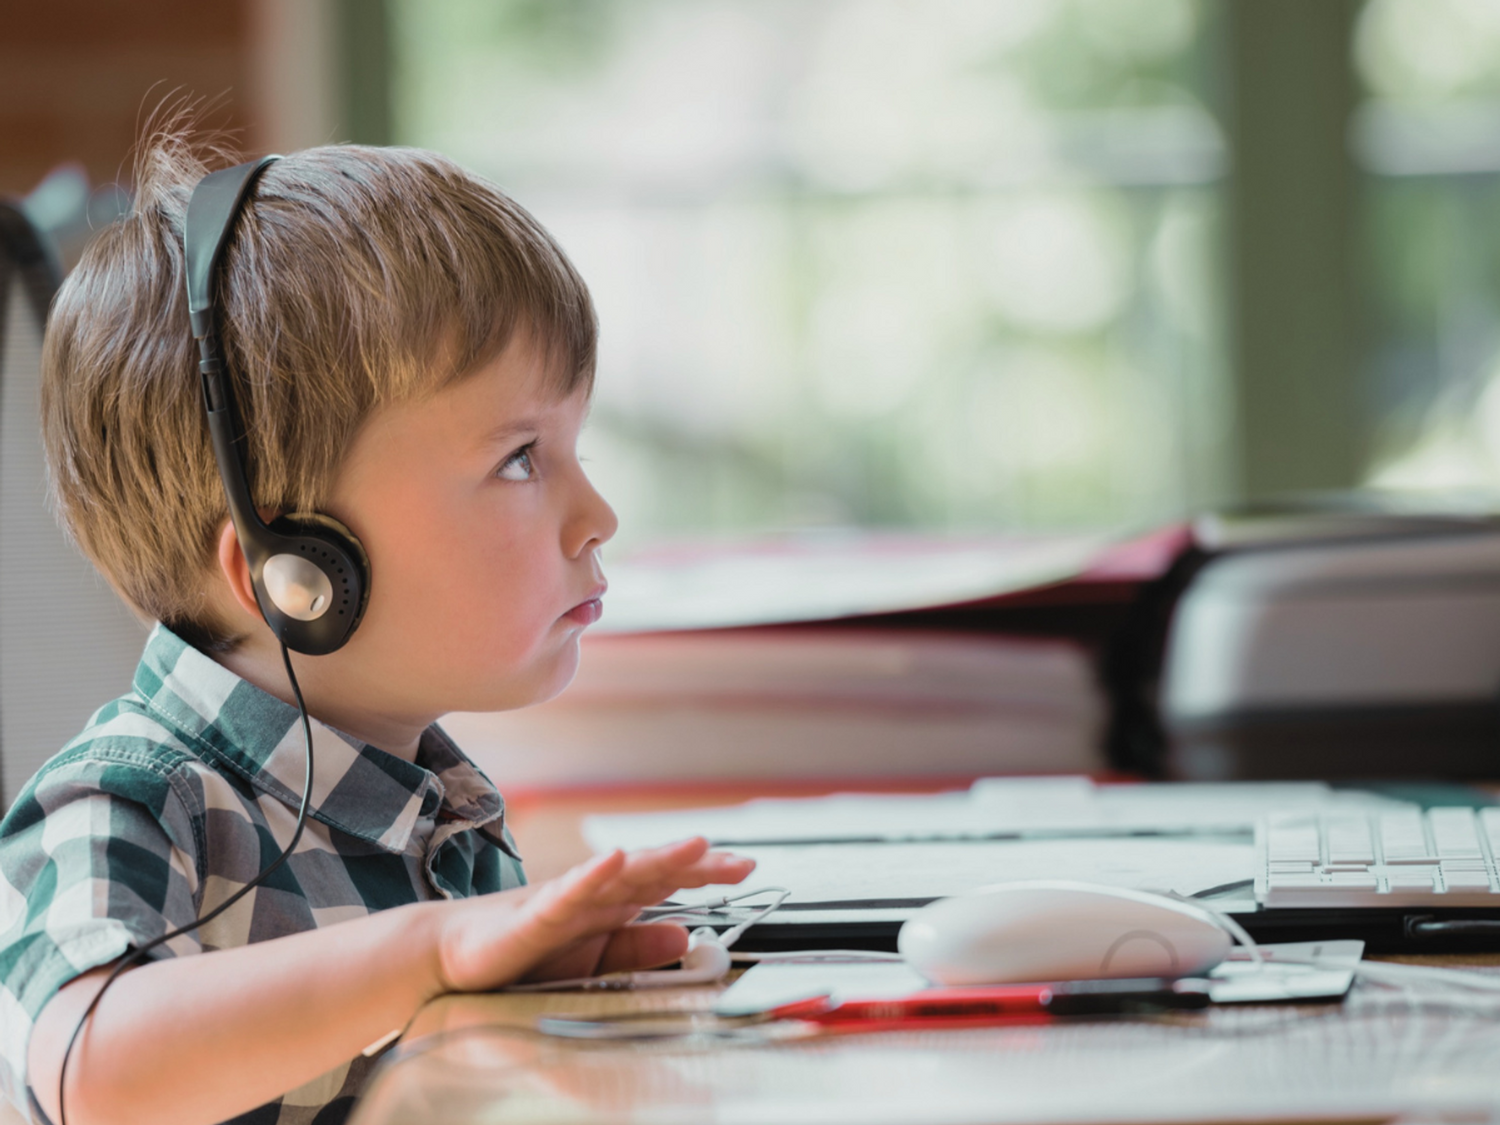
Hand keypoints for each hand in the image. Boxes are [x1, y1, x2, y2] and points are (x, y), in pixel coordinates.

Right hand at [431, 837, 754, 993]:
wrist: (457, 955)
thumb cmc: (526, 953)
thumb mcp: (595, 961)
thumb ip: (638, 950)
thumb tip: (685, 937)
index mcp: (613, 904)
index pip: (669, 883)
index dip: (707, 873)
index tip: (745, 867)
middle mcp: (596, 893)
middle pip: (655, 871)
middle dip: (700, 864)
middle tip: (741, 860)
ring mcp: (567, 899)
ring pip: (621, 874)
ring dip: (659, 858)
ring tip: (697, 846)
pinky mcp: (535, 914)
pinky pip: (568, 893)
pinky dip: (593, 874)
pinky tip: (614, 858)